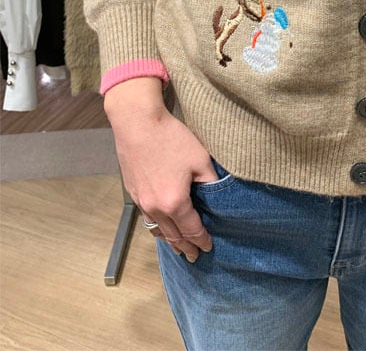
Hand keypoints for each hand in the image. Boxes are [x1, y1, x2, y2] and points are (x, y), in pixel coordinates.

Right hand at [104, 78, 217, 261]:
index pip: (192, 229)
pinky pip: (147, 218)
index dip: (202, 240)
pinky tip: (160, 226)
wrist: (137, 122)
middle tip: (195, 256)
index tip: (209, 247)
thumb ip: (211, 181)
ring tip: (178, 248)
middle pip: (173, 235)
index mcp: (175, 202)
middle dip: (186, 247)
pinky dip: (156, 227)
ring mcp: (141, 200)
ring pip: (157, 229)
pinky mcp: (132, 191)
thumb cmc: (170, 138)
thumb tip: (219, 195)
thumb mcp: (200, 159)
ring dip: (169, 240)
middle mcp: (156, 207)